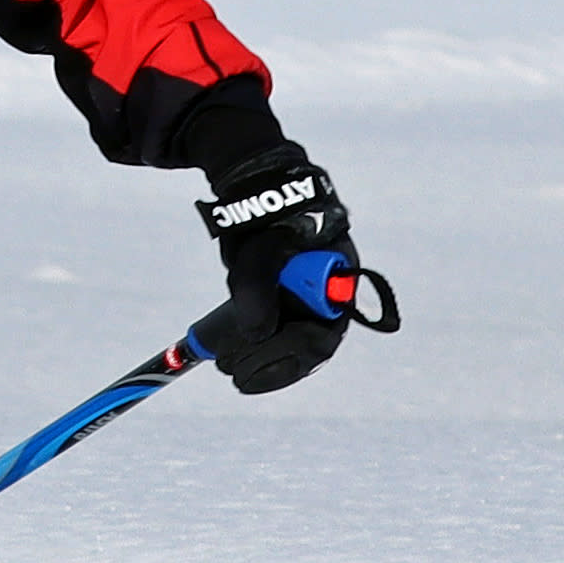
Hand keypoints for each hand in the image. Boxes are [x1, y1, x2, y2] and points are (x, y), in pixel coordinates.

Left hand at [194, 147, 389, 390]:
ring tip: (226, 366)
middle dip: (270, 362)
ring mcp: (309, 299)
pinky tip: (234, 359)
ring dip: (261, 359)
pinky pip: (279, 334)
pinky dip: (259, 349)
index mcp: (337, 279)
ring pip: (292, 343)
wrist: (257, 191)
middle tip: (232, 371)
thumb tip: (257, 334)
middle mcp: (329, 295)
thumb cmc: (266, 216)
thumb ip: (257, 288)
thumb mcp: (260, 250)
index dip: (289, 357)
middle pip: (307, 346)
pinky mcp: (288, 301)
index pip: (321, 334)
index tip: (252, 367)